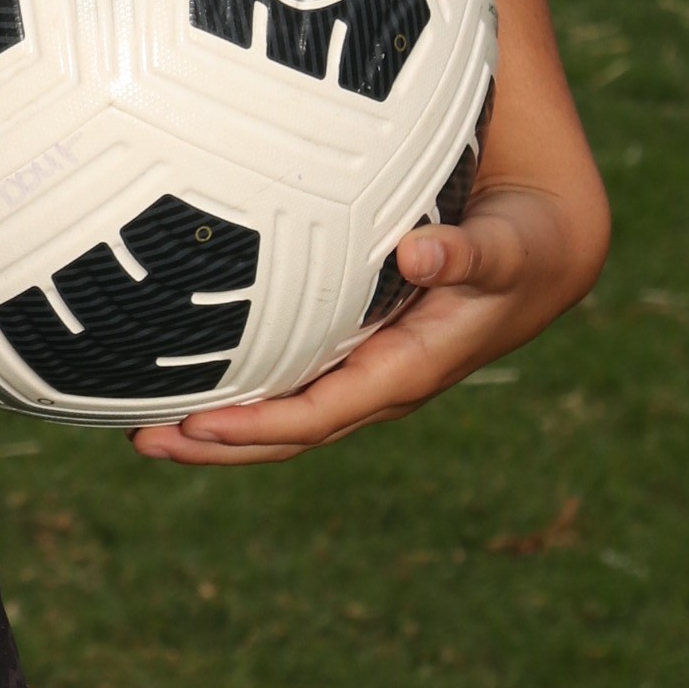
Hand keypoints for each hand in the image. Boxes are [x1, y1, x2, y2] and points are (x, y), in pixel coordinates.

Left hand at [128, 170, 602, 467]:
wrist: (544, 252)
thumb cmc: (521, 244)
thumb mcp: (504, 246)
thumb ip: (467, 251)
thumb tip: (416, 253)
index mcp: (410, 367)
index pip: (323, 411)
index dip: (262, 424)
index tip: (201, 424)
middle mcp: (383, 382)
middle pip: (291, 431)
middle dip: (220, 443)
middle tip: (143, 439)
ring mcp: (368, 372)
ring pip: (286, 416)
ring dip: (220, 431)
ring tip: (143, 432)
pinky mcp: (358, 351)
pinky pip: (293, 386)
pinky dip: (242, 396)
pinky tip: (189, 385)